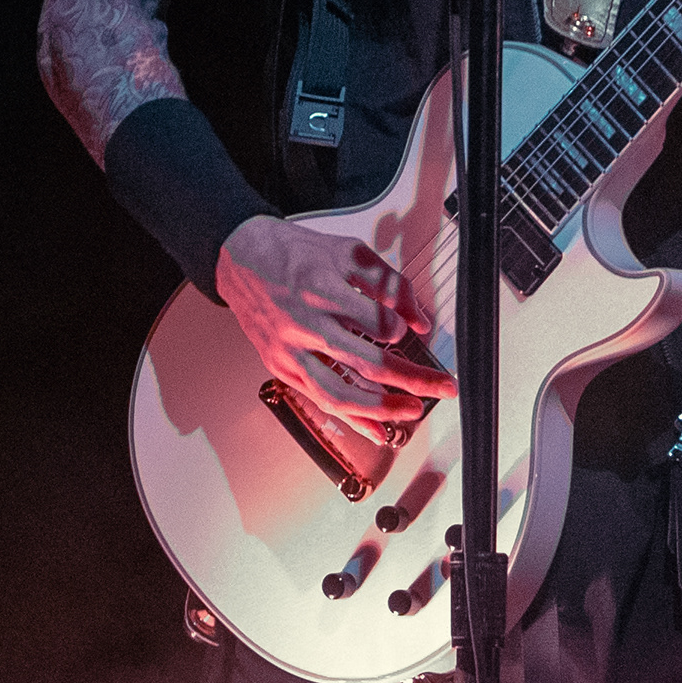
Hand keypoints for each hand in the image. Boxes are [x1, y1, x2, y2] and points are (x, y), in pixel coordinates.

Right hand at [216, 214, 453, 428]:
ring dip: (382, 408)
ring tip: (411, 410)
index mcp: (323, 287)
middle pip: (367, 363)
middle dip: (412, 379)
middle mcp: (305, 323)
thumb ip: (389, 283)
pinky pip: (319, 399)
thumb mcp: (347, 252)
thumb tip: (419, 320)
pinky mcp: (281, 367)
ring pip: (340, 392)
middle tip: (442, 387)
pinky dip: (350, 418)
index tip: (415, 333)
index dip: (401, 330)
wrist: (239, 258)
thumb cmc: (295, 254)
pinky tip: (376, 429)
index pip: (376, 321)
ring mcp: (290, 350)